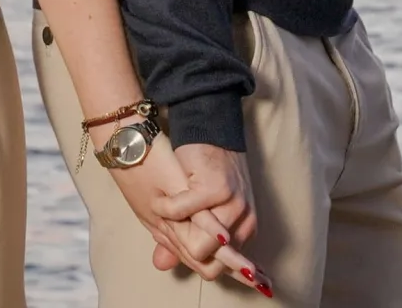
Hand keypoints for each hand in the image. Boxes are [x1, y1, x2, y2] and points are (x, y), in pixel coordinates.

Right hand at [104, 142, 270, 294]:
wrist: (210, 133)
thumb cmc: (203, 173)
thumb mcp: (197, 211)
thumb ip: (182, 239)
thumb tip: (162, 264)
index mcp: (242, 231)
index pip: (217, 269)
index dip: (192, 264)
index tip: (174, 251)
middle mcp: (244, 223)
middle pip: (210, 266)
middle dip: (181, 250)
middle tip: (165, 228)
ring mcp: (232, 207)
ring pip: (198, 247)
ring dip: (172, 231)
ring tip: (160, 215)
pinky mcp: (214, 189)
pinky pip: (180, 213)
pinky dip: (164, 209)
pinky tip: (157, 200)